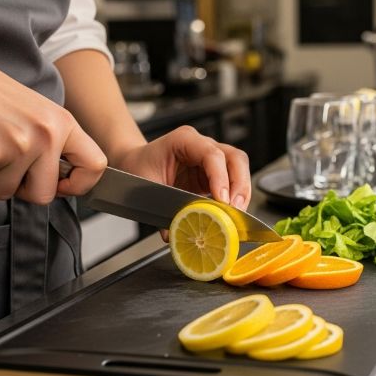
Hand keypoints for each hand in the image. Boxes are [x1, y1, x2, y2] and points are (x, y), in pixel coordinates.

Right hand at [0, 38, 106, 202]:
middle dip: (23, 190)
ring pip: (7, 192)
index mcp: (63, 123)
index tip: (62, 185)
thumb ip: (55, 144)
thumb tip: (65, 182)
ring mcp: (20, 145)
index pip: (95, 165)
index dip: (80, 184)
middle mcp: (47, 135)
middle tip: (7, 167)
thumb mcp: (38, 114)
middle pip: (45, 194)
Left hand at [116, 126, 251, 209]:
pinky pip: (233, 182)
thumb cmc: (139, 167)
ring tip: (236, 214)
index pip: (212, 155)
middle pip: (235, 158)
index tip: (222, 200)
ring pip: (239, 168)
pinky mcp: (214, 174)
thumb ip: (161, 210)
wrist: (135, 163)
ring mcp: (211, 158)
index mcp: (184, 140)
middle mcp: (202, 145)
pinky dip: (235, 198)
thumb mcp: (145, 186)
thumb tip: (173, 234)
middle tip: (235, 209)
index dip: (220, 177)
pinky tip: (230, 213)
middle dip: (239, 185)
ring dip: (241, 192)